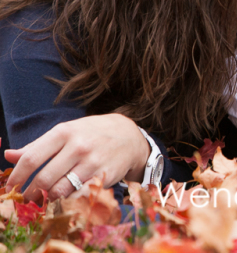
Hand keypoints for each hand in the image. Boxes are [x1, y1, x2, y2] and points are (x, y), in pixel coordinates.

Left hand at [4, 113, 149, 202]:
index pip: (32, 158)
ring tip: (43, 200)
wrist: (129, 135)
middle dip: (30, 194)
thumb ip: (38, 145)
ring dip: (47, 200)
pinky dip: (67, 201)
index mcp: (64, 132)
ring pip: (60, 190)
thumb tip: (9, 155)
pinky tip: (63, 199)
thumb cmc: (92, 133)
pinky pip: (78, 196)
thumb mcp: (66, 131)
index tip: (10, 187)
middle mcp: (78, 146)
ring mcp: (92, 162)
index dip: (17, 176)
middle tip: (25, 200)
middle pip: (44, 178)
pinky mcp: (104, 176)